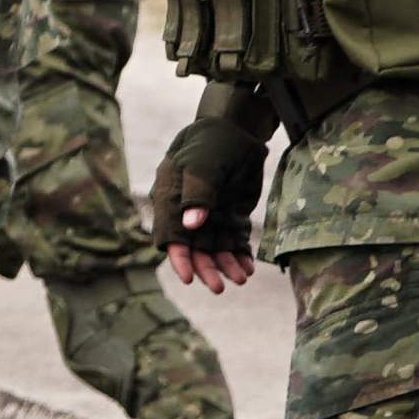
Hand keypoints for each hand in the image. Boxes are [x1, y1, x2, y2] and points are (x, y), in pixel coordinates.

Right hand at [150, 109, 270, 289]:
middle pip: (193, 248)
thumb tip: (190, 225)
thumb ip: (197, 193)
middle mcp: (188, 211)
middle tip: (218, 288)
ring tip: (241, 279)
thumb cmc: (212, 142)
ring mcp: (210, 215)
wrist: (237, 129)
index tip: (188, 278)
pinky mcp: (230, 216)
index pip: (170, 234)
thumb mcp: (203, 164)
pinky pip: (233, 241)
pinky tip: (248, 267)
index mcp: (171, 198)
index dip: (178, 257)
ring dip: (225, 265)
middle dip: (205, 268)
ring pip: (215, 248)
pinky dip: (240, 255)